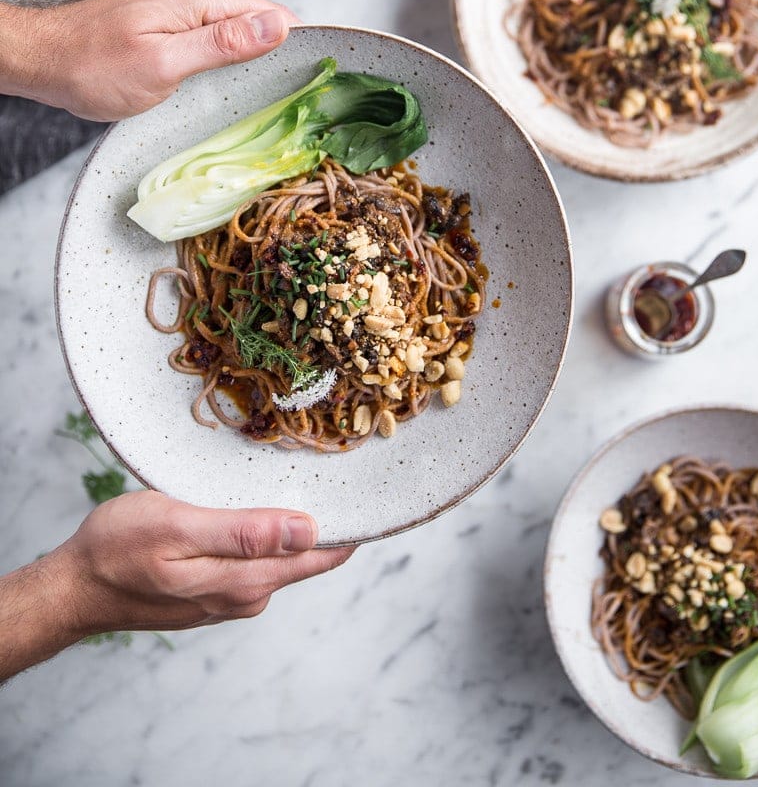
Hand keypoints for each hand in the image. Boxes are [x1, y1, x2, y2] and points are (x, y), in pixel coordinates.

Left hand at [0, 0, 295, 120]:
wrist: (40, 59)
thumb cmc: (93, 67)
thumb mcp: (164, 64)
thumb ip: (223, 45)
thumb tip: (279, 25)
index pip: (273, 15)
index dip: (298, 45)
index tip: (314, 81)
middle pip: (258, 24)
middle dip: (278, 57)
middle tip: (295, 102)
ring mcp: (180, 10)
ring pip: (236, 34)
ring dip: (252, 63)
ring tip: (268, 101)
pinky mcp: (167, 26)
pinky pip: (213, 41)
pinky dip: (226, 64)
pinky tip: (228, 90)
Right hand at [0, 491, 353, 679]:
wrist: (74, 587)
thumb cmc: (118, 550)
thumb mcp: (179, 529)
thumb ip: (244, 533)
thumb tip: (308, 530)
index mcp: (246, 581)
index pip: (321, 555)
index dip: (354, 524)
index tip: (381, 490)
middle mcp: (247, 594)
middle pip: (306, 553)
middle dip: (331, 516)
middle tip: (352, 464)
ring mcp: (230, 593)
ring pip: (281, 553)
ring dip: (297, 520)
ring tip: (318, 473)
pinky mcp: (213, 586)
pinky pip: (256, 557)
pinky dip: (268, 530)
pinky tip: (265, 501)